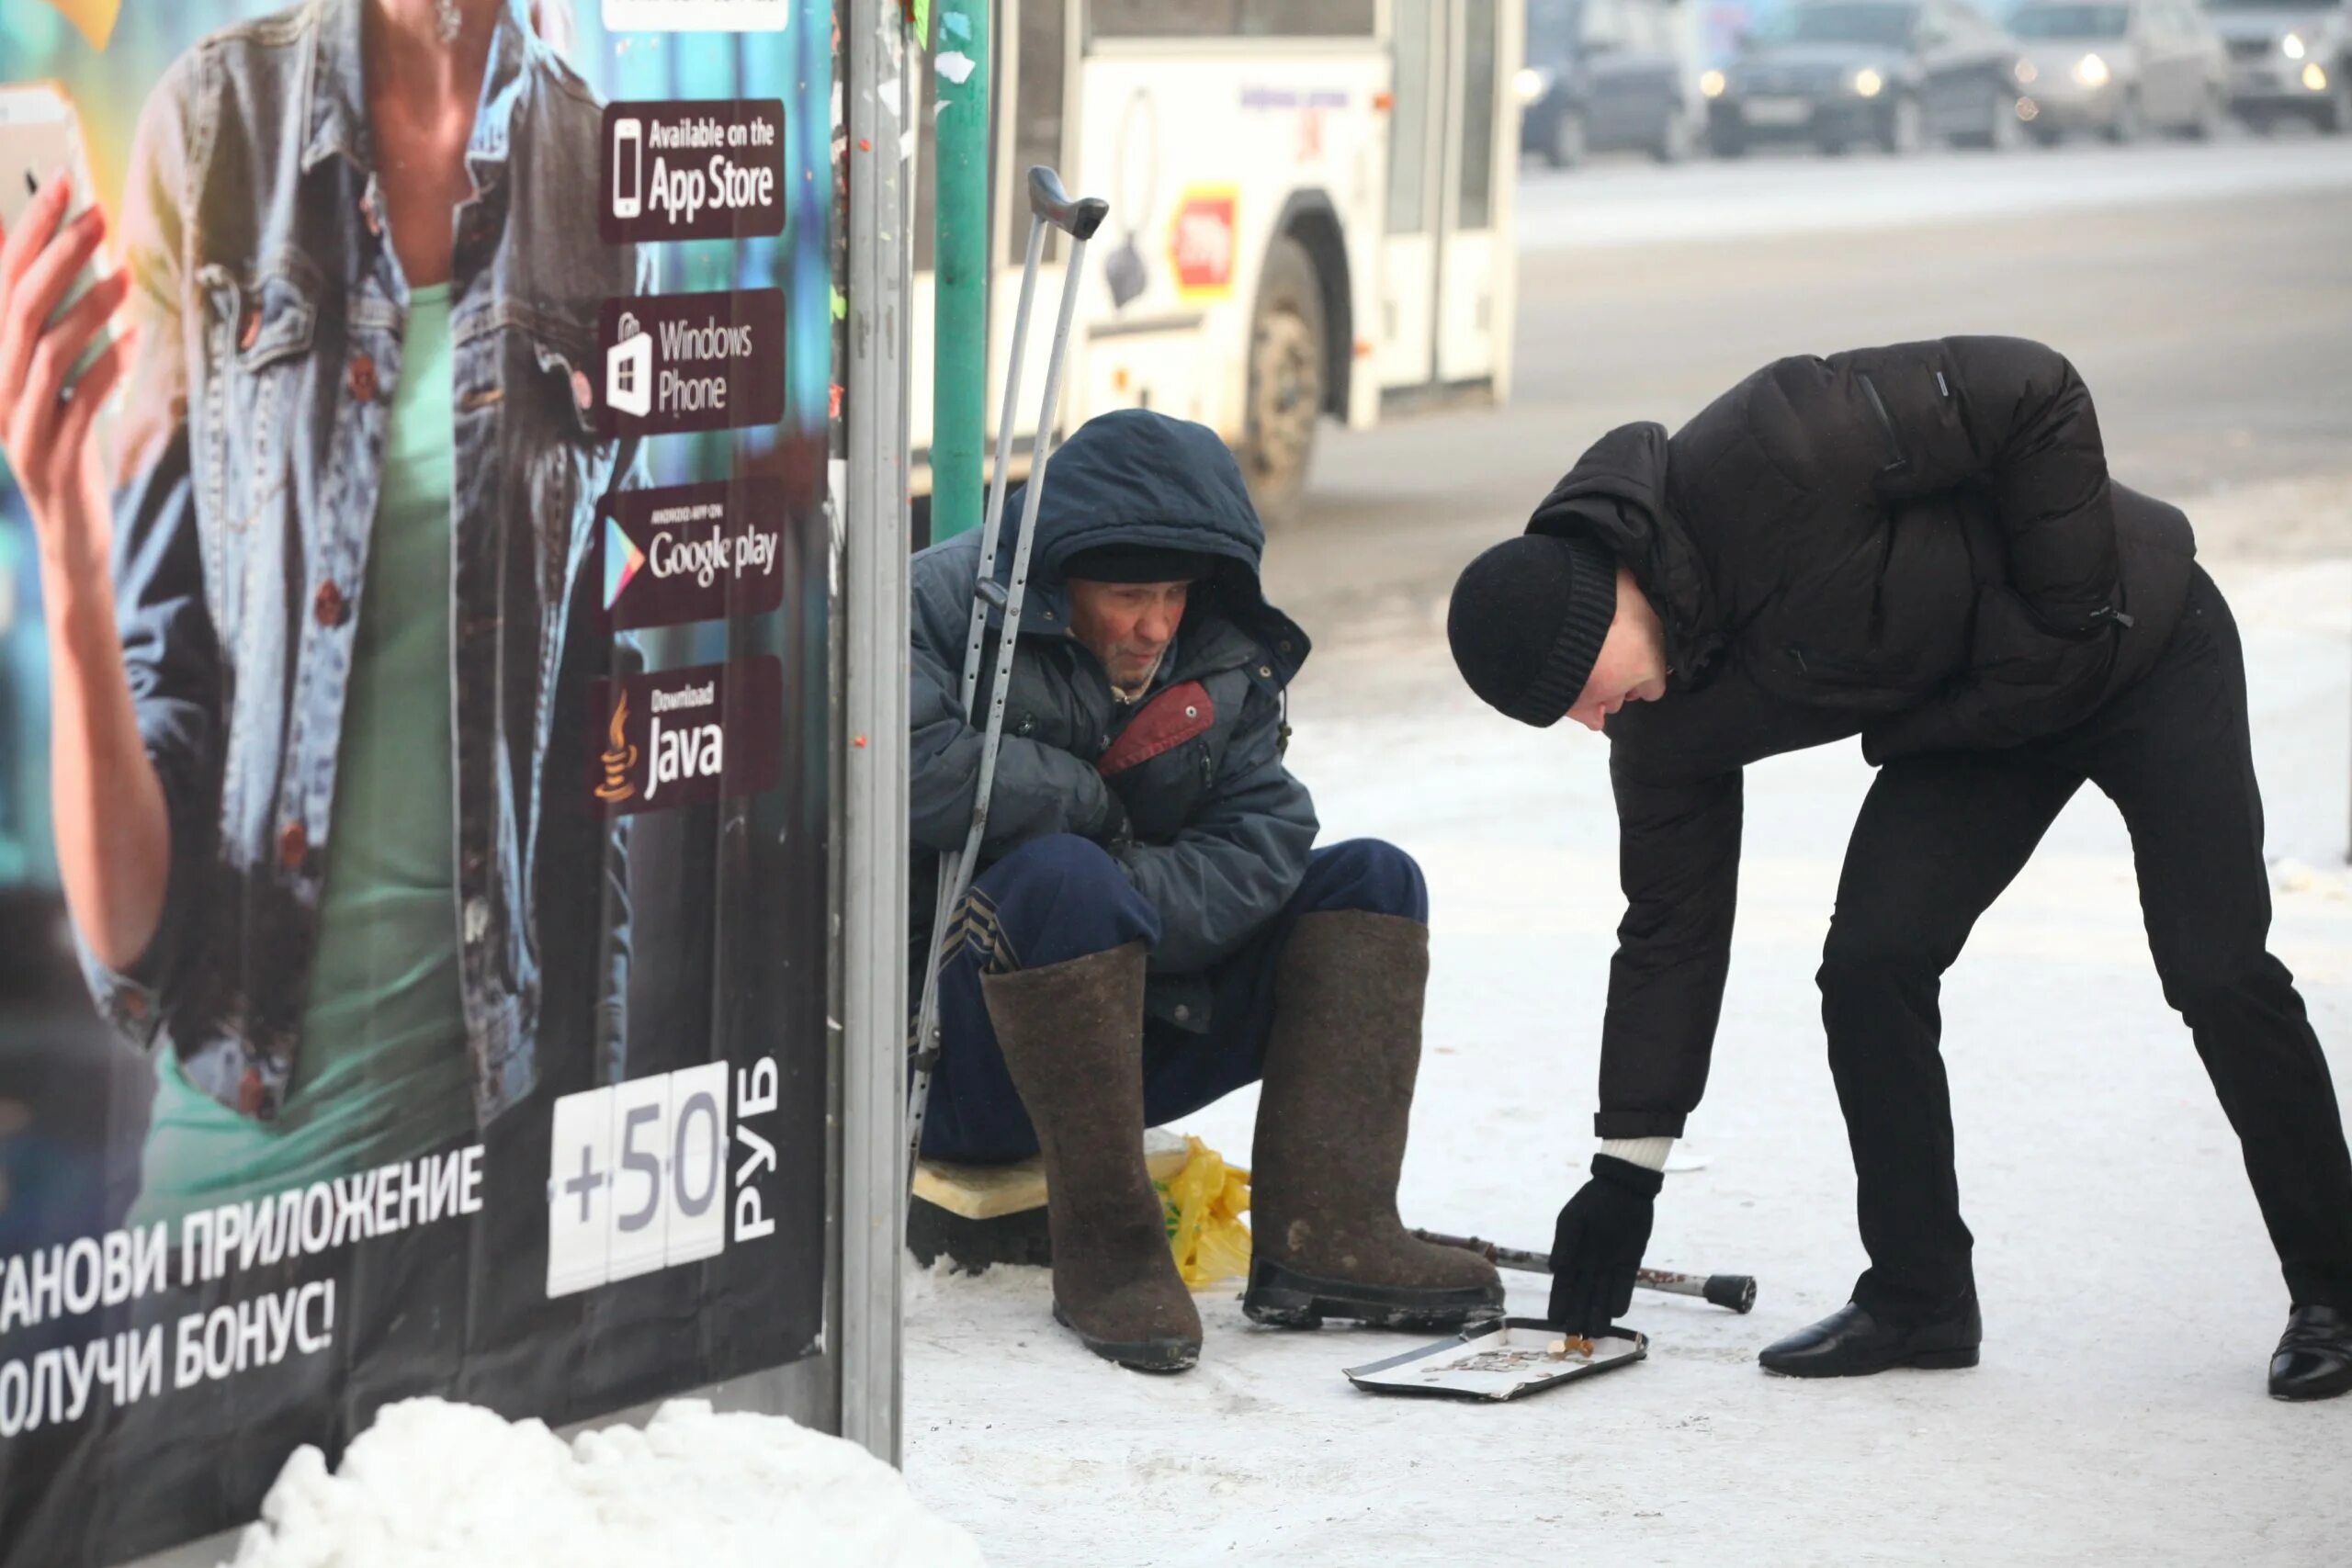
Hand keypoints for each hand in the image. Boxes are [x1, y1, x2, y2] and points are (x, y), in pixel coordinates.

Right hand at [0, 172, 137, 591]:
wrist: (72, 534)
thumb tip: (67, 256)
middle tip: (99, 215)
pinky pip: (79, 404)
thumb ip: (53, 327)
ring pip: (45, 352)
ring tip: (125, 277)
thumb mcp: (54, 384)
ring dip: (87, 308)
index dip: (28, 229)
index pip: (2, 281)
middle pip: (19, 306)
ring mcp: (19, 423)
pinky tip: (133, 342)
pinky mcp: (51, 456)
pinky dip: (105, 368)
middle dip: (57, 255)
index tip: (64, 184)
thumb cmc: (69, 446)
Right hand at [1547, 1154, 1662, 1332]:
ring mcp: (1610, 1266)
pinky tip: (1616, 1312)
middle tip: (1575, 1334)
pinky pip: (1624, 1285)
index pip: (1564, 1286)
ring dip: (1599, 1313)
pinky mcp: (1630, 1263)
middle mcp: (1589, 1266)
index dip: (1559, 1303)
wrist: (1623, 1188)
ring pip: (1603, 1295)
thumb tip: (1555, 1269)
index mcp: (1571, 1256)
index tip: (1554, 1321)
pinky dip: (1620, 1298)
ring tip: (1595, 1332)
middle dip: (1579, 1315)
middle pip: (1583, 1296)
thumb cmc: (1591, 1201)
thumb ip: (1565, 1243)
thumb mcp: (1572, 1220)